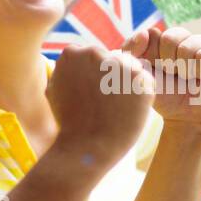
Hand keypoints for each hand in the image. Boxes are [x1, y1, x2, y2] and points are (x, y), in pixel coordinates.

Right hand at [47, 44, 151, 170]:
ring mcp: (118, 64)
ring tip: (116, 108)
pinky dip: (141, 97)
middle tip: (105, 104)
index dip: (96, 77)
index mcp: (72, 53)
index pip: (94, 57)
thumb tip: (70, 56)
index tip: (91, 95)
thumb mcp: (54, 90)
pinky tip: (129, 111)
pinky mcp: (140, 79)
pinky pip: (146, 84)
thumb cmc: (70, 123)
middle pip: (113, 60)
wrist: (88, 148)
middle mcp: (95, 52)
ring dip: (128, 86)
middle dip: (113, 78)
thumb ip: (63, 68)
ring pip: (130, 70)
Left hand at [123, 27, 200, 134]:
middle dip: (168, 63)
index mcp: (166, 39)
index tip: (158, 73)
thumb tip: (147, 31)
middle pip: (170, 37)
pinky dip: (199, 71)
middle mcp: (187, 38)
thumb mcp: (142, 75)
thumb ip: (132, 52)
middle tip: (176, 77)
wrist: (188, 119)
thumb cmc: (167, 97)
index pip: (153, 34)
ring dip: (184, 70)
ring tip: (190, 80)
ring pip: (187, 46)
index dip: (151, 58)